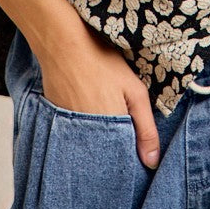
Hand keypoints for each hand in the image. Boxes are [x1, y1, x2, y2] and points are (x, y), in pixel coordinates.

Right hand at [37, 22, 161, 170]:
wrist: (63, 46)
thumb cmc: (103, 64)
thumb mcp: (135, 92)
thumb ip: (146, 128)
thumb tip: (152, 162)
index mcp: (108, 135)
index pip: (122, 159)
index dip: (130, 151)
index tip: (133, 137)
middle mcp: (86, 139)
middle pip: (104, 154)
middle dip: (114, 144)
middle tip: (116, 113)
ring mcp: (69, 131)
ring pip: (89, 144)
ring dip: (98, 135)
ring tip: (100, 104)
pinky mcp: (57, 123)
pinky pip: (74, 135)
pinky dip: (83, 127)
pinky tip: (86, 104)